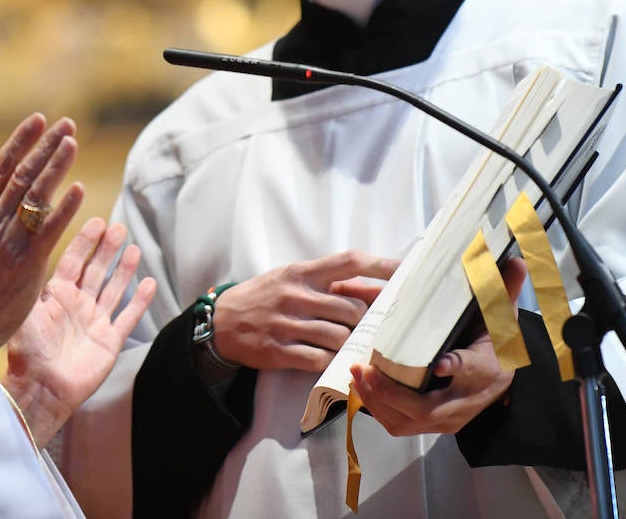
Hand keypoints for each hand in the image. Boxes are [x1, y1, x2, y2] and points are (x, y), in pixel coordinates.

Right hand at [0, 113, 82, 354]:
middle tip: (66, 124)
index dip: (21, 141)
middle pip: (22, 175)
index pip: (0, 167)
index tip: (38, 120)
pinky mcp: (26, 261)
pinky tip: (79, 189)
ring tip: (73, 143)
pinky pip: (47, 229)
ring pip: (35, 195)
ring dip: (56, 167)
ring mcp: (8, 240)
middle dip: (45, 146)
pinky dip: (63, 208)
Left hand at [4, 218, 156, 445]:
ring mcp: (94, 323)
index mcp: (55, 297)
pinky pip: (127, 317)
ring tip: (135, 248)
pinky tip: (149, 282)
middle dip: (107, 249)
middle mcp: (76, 306)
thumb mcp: (25, 313)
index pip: (72, 261)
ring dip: (124, 269)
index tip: (96, 221)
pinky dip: (139, 301)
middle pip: (96, 270)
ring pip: (113, 289)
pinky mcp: (109, 342)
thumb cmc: (27, 354)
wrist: (41, 391)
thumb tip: (30, 254)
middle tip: (119, 227)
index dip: (84, 242)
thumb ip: (33, 286)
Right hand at [211, 250, 396, 371]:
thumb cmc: (263, 297)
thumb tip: (371, 288)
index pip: (349, 261)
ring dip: (354, 344)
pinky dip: (333, 362)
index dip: (380, 266)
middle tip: (381, 328)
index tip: (404, 271)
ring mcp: (286, 323)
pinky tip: (339, 363)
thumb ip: (326, 282)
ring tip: (362, 348)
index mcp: (301, 272)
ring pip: (338, 334)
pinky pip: (317, 359)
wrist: (221, 322)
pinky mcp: (278, 350)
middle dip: (369, 320)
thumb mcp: (290, 278)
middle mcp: (295, 295)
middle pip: (351, 306)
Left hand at [349, 257, 528, 435]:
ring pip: (407, 421)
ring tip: (357, 374)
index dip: (456, 366)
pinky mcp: (431, 425)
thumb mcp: (500, 317)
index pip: (472, 369)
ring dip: (378, 400)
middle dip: (393, 392)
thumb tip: (516, 261)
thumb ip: (501, 290)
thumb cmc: (494, 344)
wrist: (499, 379)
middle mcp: (464, 400)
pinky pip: (399, 425)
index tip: (443, 362)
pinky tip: (362, 386)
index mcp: (485, 369)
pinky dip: (377, 408)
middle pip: (427, 409)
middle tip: (368, 368)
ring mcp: (446, 418)